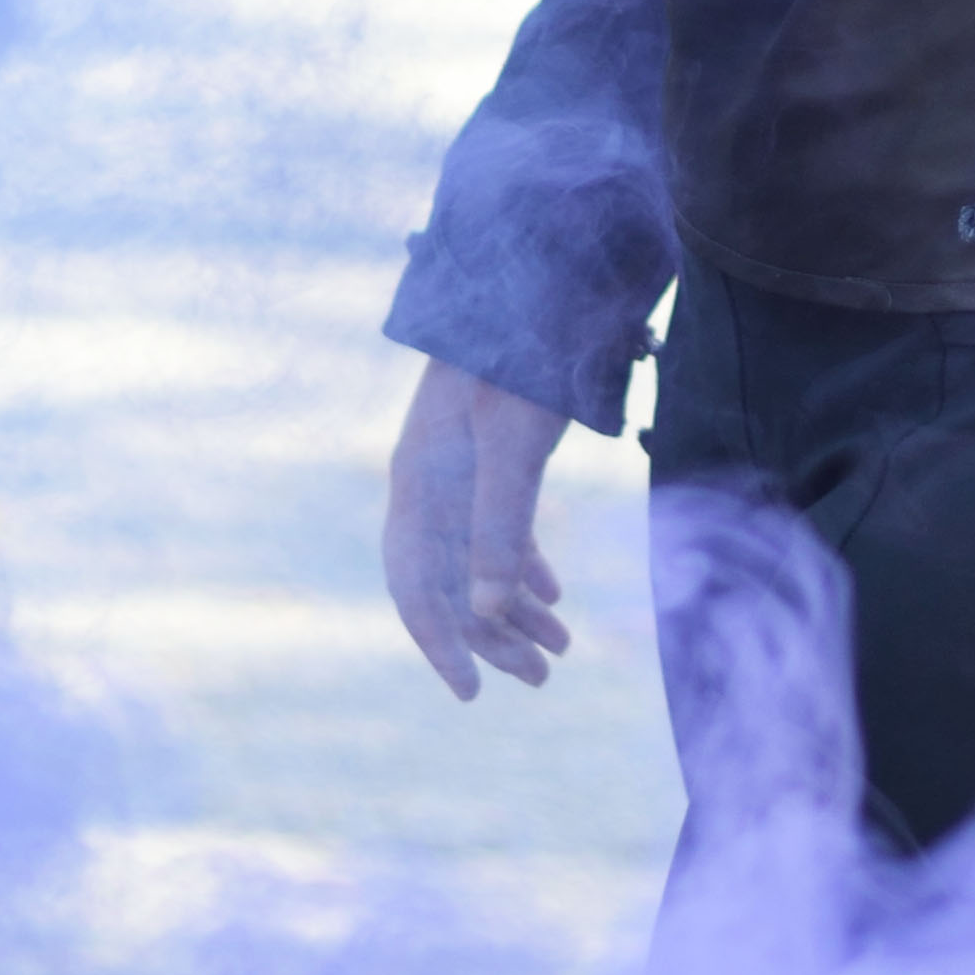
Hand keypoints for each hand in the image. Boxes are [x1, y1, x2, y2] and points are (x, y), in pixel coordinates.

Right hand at [381, 354, 572, 699]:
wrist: (535, 281)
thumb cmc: (520, 361)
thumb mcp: (513, 446)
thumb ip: (500, 525)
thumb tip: (487, 609)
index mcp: (418, 485)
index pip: (413, 586)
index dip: (439, 643)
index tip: (470, 693)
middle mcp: (429, 484)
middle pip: (449, 582)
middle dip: (492, 637)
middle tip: (541, 678)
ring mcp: (457, 470)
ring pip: (477, 560)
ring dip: (516, 609)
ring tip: (561, 651)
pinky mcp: (489, 456)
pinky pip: (497, 529)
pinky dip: (524, 565)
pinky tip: (553, 596)